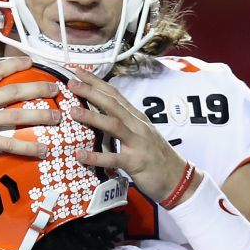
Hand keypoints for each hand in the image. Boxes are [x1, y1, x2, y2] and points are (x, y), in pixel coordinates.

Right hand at [0, 56, 62, 170]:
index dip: (15, 64)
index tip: (30, 62)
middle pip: (15, 90)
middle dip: (39, 88)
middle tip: (55, 89)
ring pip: (19, 115)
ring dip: (41, 116)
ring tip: (58, 118)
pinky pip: (11, 143)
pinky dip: (30, 147)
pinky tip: (44, 149)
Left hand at [66, 70, 191, 200]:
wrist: (178, 177)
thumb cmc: (156, 156)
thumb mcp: (141, 134)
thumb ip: (123, 123)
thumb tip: (99, 114)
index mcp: (136, 118)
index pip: (115, 95)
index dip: (97, 82)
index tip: (79, 72)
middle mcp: (137, 126)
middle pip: (113, 104)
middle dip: (92, 92)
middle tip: (72, 83)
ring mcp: (138, 143)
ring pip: (114, 125)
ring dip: (92, 117)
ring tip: (73, 112)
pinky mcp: (136, 162)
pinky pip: (114, 158)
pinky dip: (96, 156)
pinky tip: (80, 154)